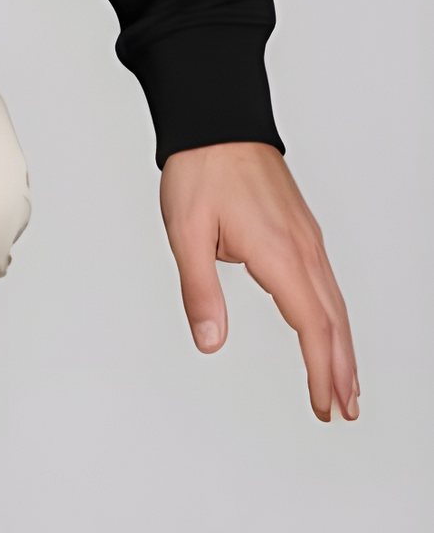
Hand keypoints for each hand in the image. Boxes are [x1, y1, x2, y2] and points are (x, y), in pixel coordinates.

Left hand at [159, 140, 356, 421]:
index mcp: (280, 254)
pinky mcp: (302, 232)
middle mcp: (304, 249)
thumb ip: (200, 292)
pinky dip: (334, 318)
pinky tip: (331, 331)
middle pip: (334, 322)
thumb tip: (209, 341)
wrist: (217, 122)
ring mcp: (308, 239)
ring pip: (335, 304)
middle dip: (342, 370)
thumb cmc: (201, 170)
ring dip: (343, 348)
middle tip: (344, 410)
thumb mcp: (186, 234)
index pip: (312, 327)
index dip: (321, 372)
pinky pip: (327, 285)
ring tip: (346, 384)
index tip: (323, 405)